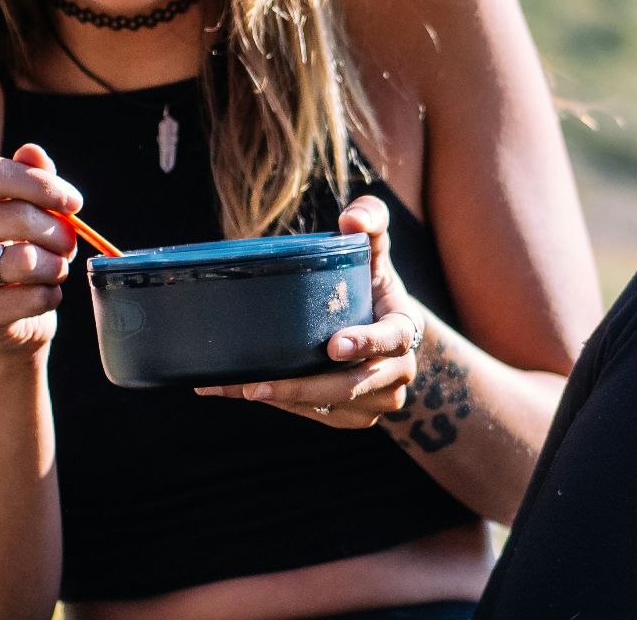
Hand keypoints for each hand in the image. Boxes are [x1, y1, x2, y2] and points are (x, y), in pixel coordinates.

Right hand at [0, 144, 80, 357]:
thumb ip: (34, 176)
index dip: (41, 184)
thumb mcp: (33, 208)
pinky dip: (50, 296)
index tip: (74, 203)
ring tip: (57, 269)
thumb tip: (32, 152)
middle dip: (58, 231)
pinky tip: (46, 294)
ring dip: (56, 266)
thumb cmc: (25, 247)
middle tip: (70, 243)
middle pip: (16, 216)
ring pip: (24, 261)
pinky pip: (28, 298)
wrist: (12, 313)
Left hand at [194, 195, 425, 427]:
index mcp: (405, 330)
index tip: (332, 345)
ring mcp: (377, 402)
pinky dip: (278, 406)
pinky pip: (315, 415)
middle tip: (255, 385)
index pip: (392, 339)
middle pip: (349, 386)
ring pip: (326, 406)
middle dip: (301, 388)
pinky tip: (238, 391)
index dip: (366, 343)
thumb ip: (371, 223)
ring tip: (231, 387)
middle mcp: (397, 373)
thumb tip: (352, 217)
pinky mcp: (353, 417)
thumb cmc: (374, 288)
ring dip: (279, 400)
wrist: (389, 336)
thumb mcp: (376, 254)